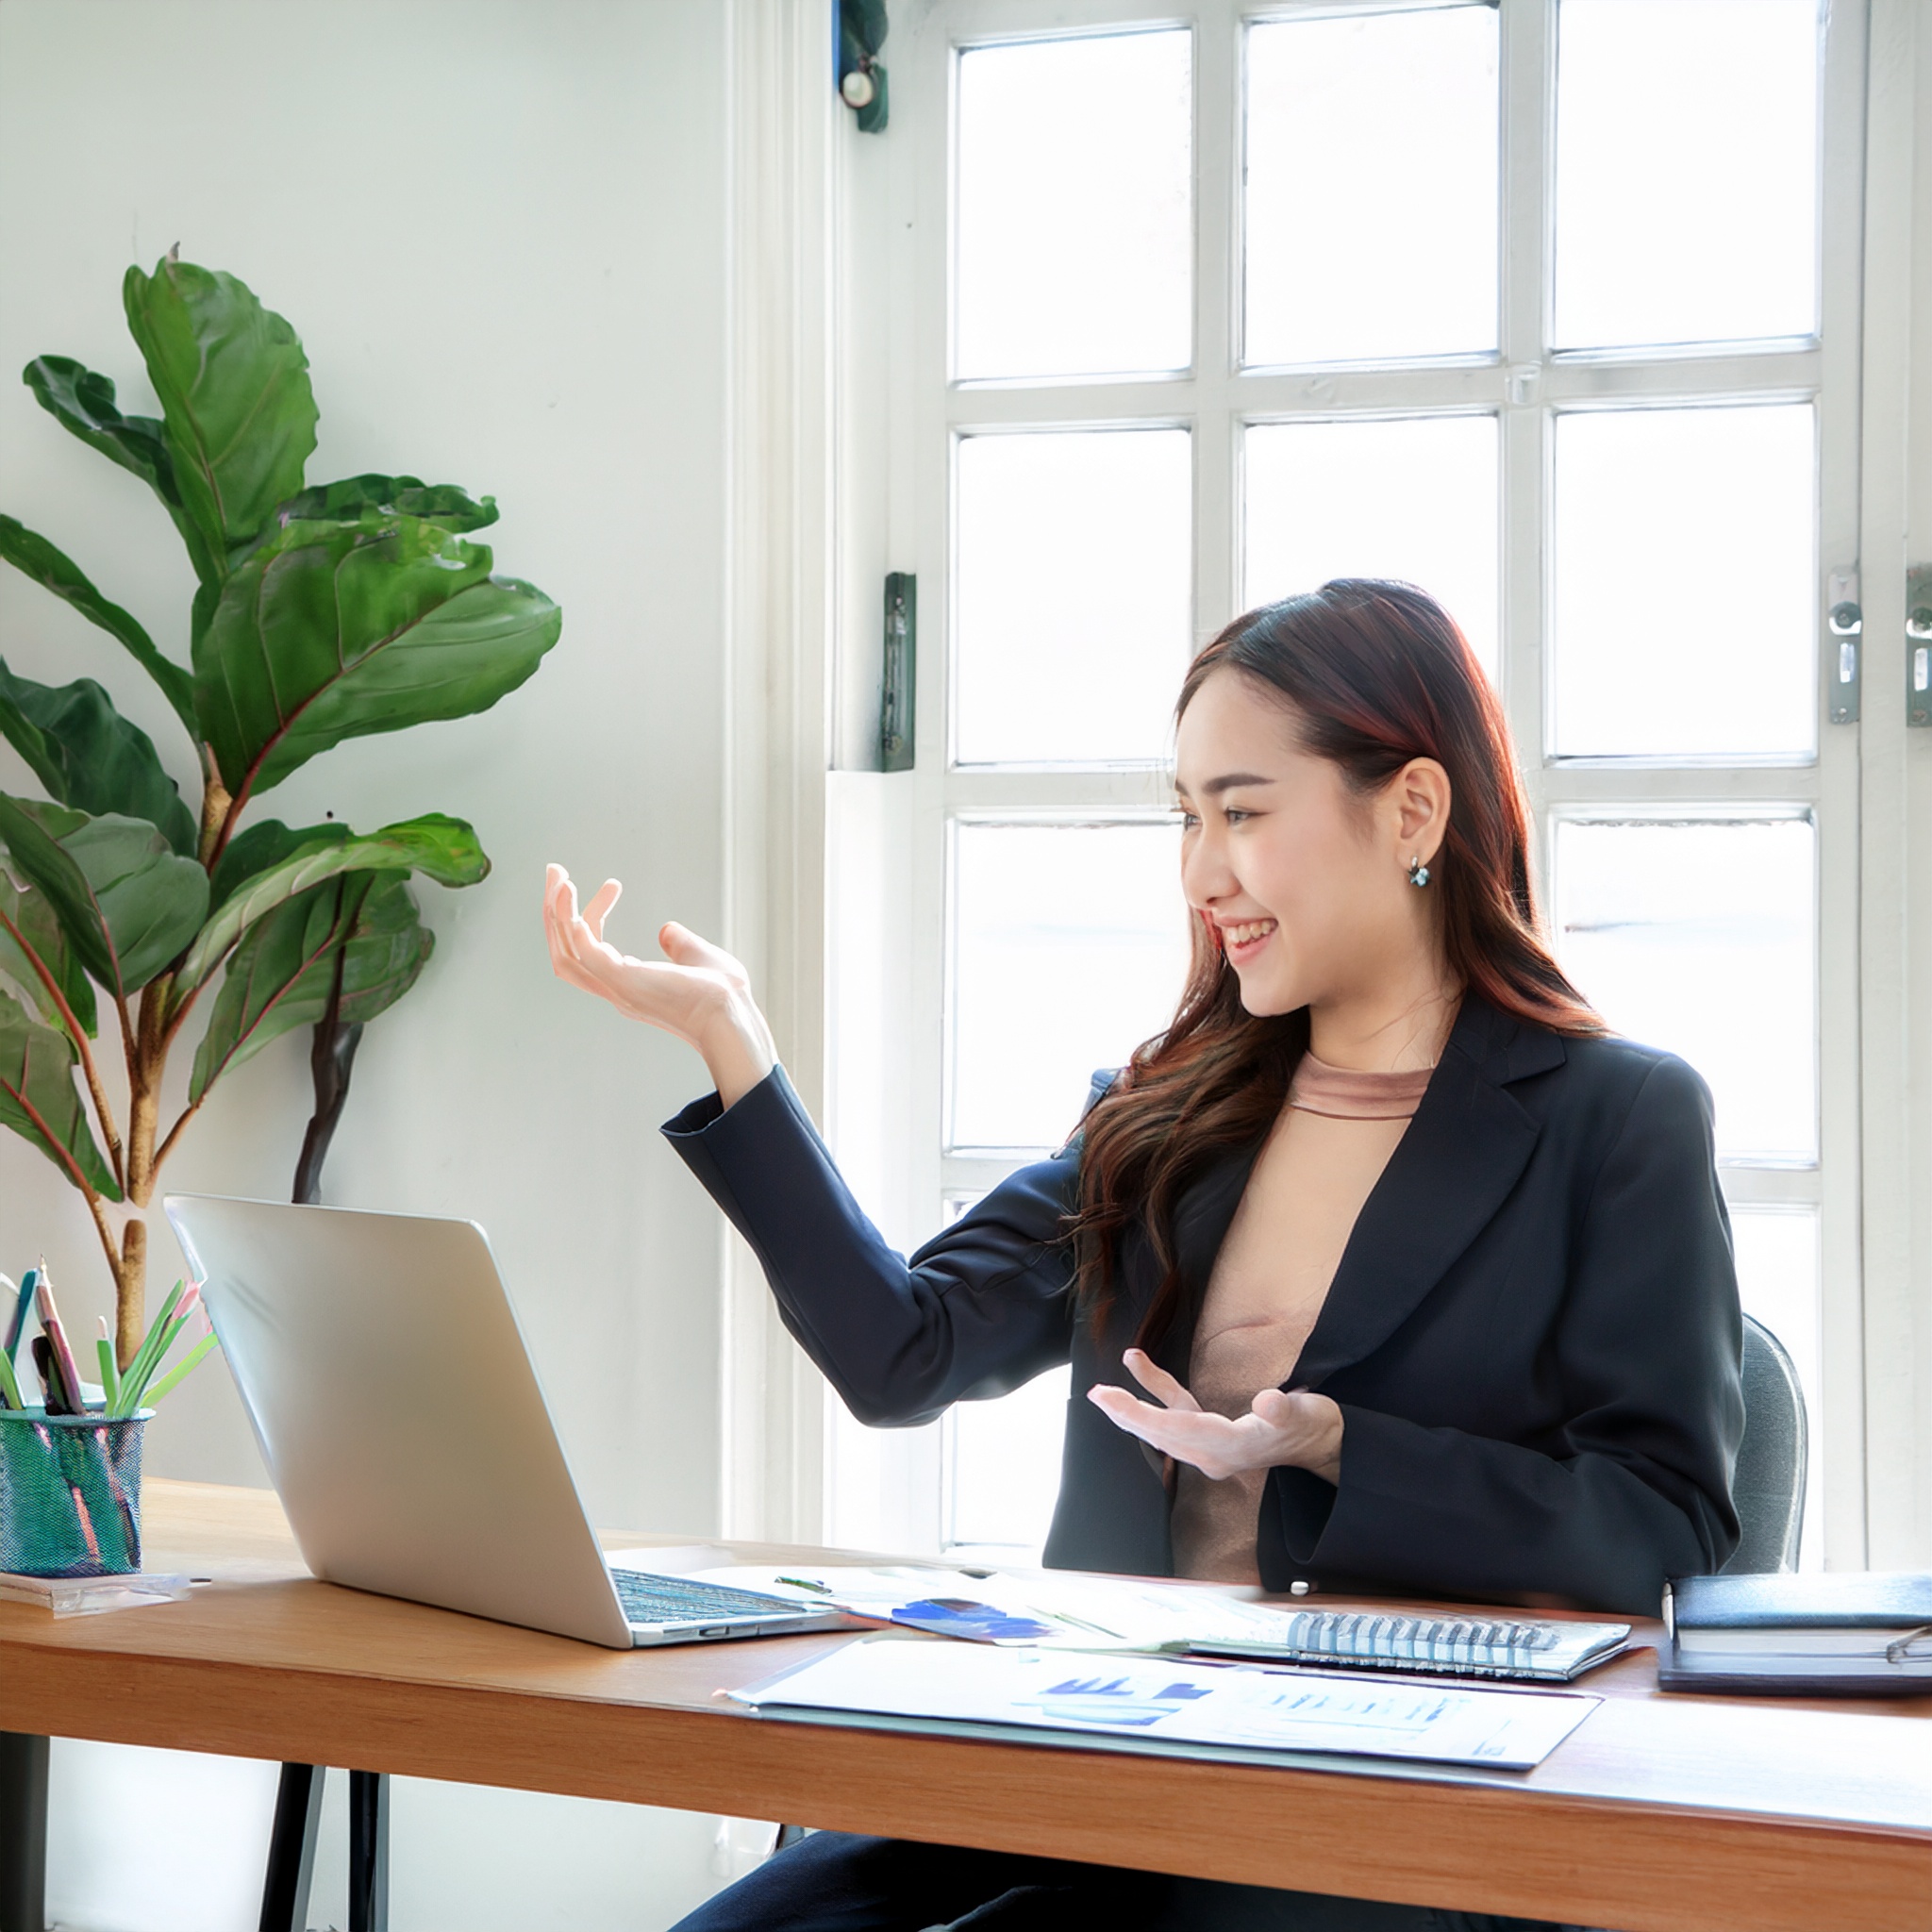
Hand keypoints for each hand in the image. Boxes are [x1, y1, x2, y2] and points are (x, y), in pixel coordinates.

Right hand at [543, 863, 777, 1106]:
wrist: (734, 1015)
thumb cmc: (723, 995)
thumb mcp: (698, 959)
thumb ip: (680, 945)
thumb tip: (667, 930)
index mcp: (628, 985)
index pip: (590, 950)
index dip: (590, 916)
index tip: (613, 883)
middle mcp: (615, 989)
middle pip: (564, 953)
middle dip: (554, 913)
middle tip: (555, 872)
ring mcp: (617, 988)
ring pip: (565, 954)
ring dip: (556, 914)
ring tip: (560, 878)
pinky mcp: (625, 981)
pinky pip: (585, 953)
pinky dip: (573, 924)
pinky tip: (571, 895)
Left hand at [1087, 1349, 1343, 1485]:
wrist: (1325, 1443)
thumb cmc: (1314, 1425)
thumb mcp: (1305, 1413)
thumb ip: (1284, 1409)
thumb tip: (1268, 1401)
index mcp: (1232, 1448)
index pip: (1179, 1430)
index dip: (1144, 1414)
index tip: (1114, 1401)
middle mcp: (1216, 1454)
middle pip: (1163, 1435)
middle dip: (1128, 1416)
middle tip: (1097, 1396)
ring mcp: (1213, 1447)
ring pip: (1165, 1427)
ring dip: (1135, 1408)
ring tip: (1104, 1391)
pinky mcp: (1215, 1434)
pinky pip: (1179, 1413)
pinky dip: (1158, 1392)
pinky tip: (1138, 1365)